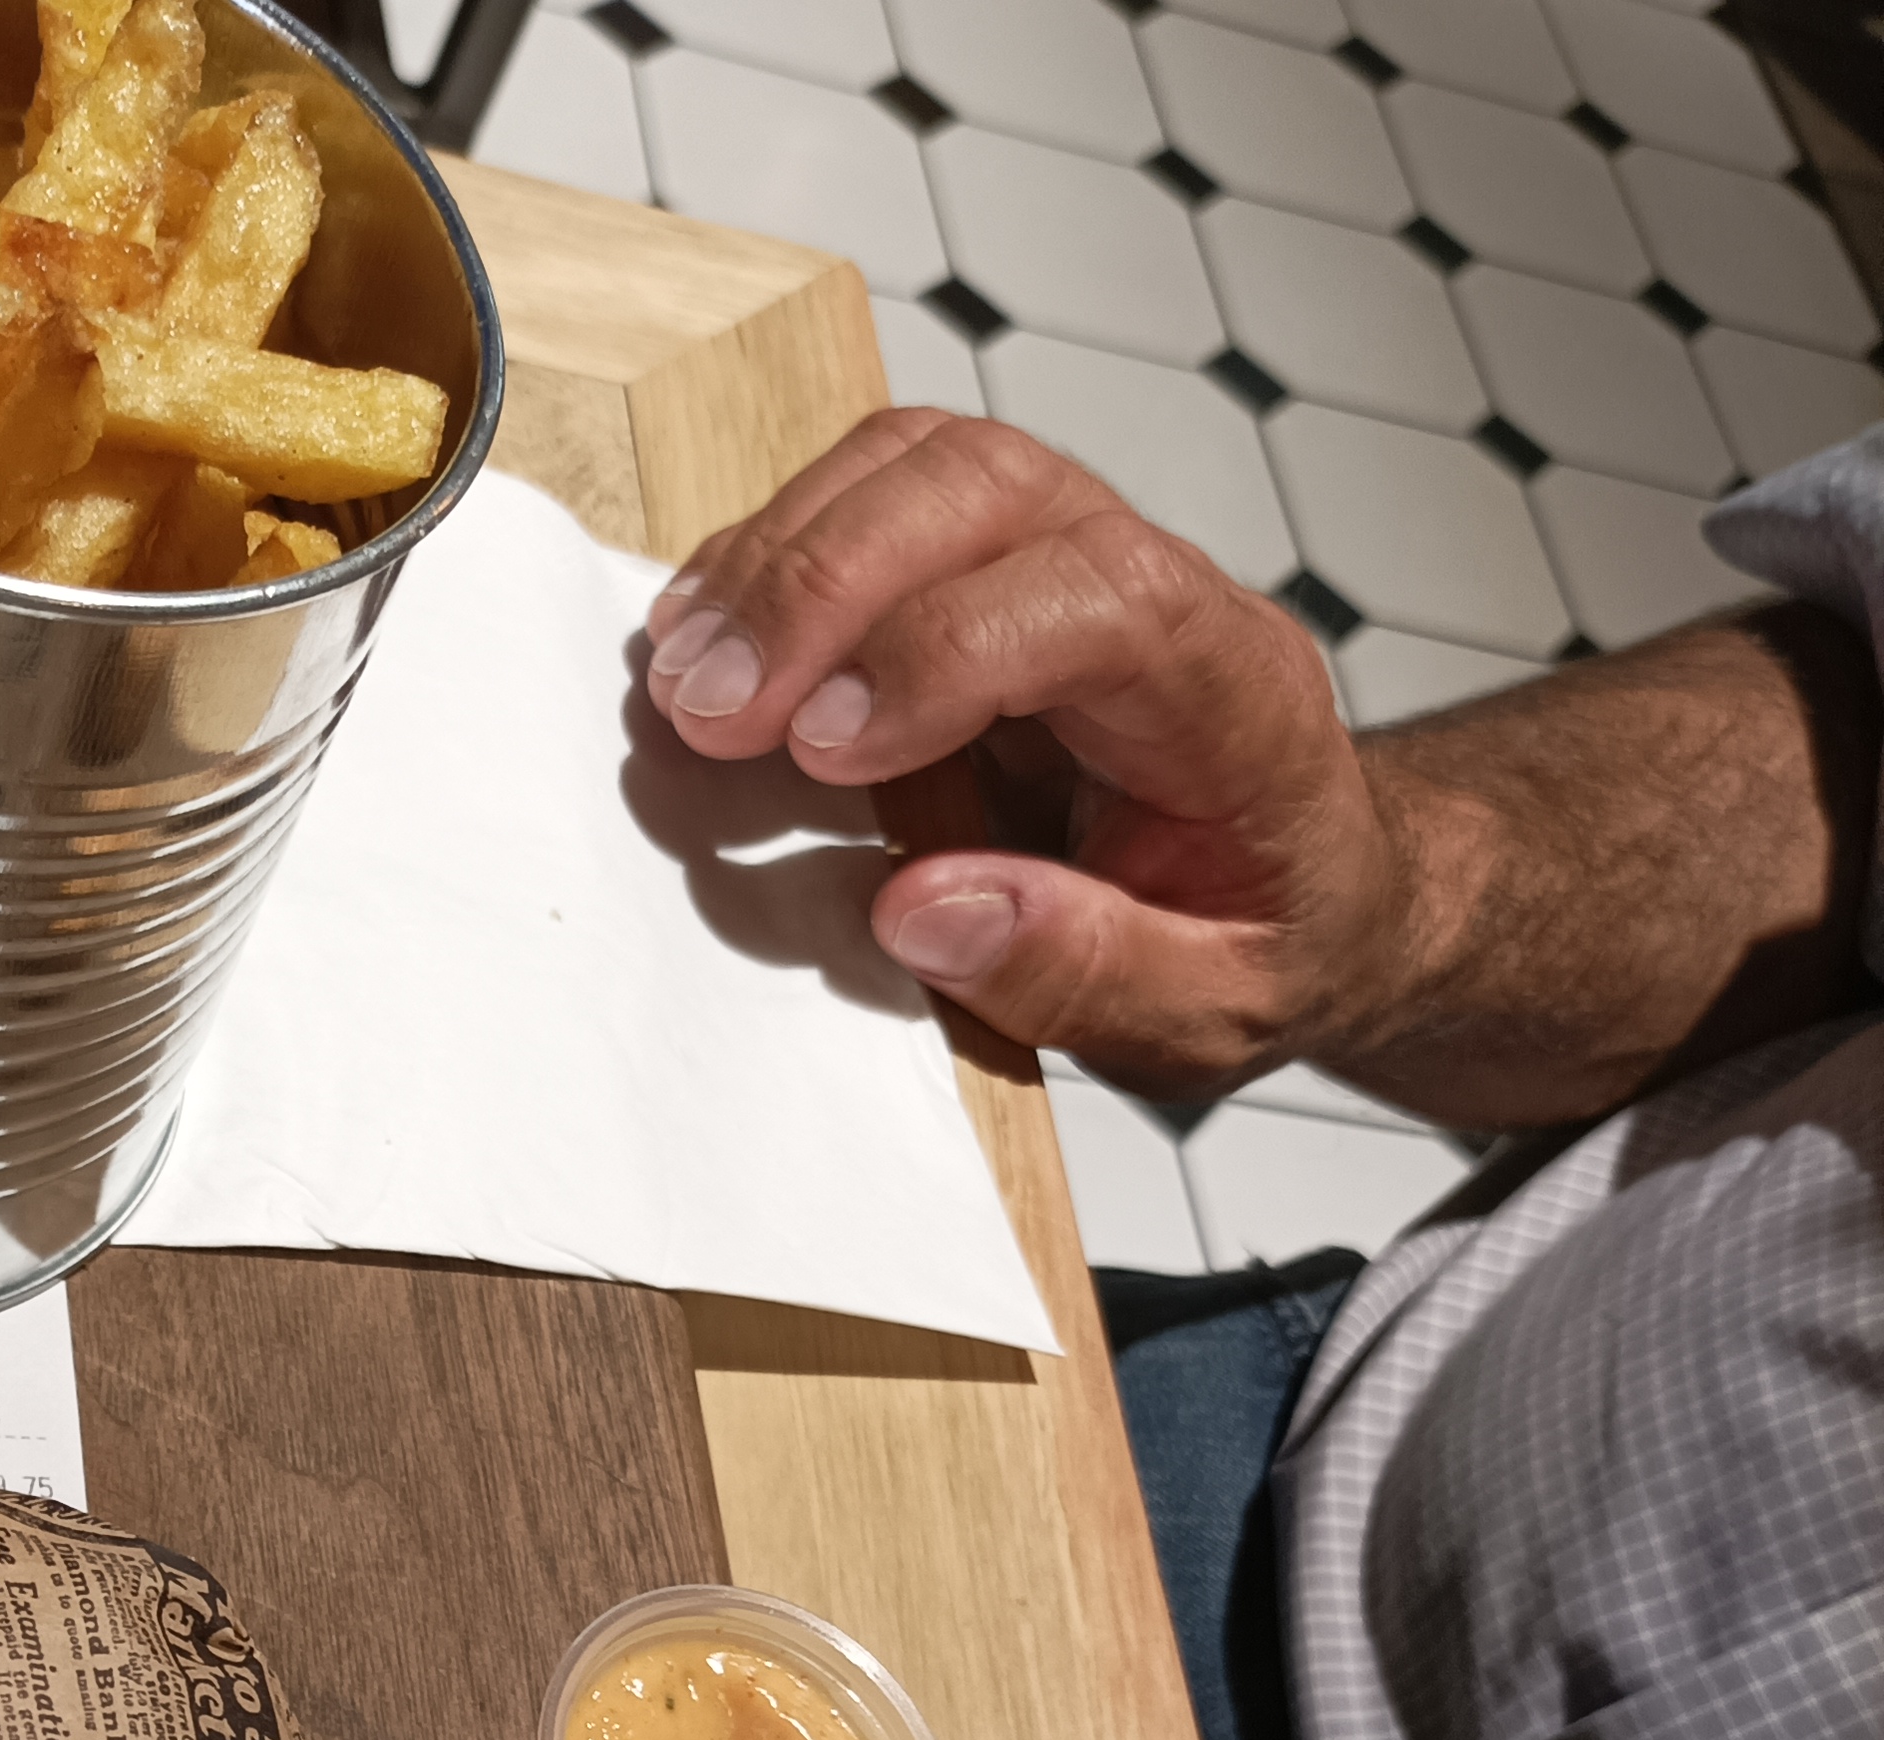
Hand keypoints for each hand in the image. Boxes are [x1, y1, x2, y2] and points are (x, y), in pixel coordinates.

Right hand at [642, 408, 1388, 1102]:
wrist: (1312, 887)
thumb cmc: (1266, 941)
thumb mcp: (1209, 1013)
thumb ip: (1084, 971)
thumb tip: (918, 912)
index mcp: (1234, 693)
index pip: (1100, 597)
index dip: (943, 651)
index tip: (820, 749)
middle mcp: (1157, 588)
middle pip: (989, 490)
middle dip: (824, 587)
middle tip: (707, 708)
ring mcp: (1069, 557)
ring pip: (922, 467)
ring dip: (781, 558)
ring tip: (684, 678)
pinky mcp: (992, 570)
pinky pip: (881, 498)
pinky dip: (776, 555)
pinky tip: (708, 640)